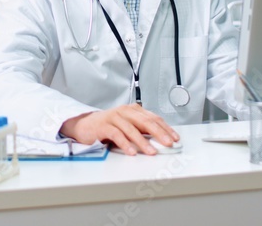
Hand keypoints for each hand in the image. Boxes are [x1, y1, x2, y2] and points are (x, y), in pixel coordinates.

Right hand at [59, 104, 178, 155]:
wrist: (85, 125)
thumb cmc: (109, 126)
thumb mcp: (128, 125)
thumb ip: (142, 129)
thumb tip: (162, 139)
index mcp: (134, 109)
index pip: (154, 118)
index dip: (165, 128)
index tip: (175, 138)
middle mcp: (125, 111)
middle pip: (145, 121)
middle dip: (159, 133)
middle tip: (169, 143)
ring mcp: (114, 117)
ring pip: (132, 129)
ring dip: (143, 142)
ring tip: (152, 152)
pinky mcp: (103, 125)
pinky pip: (116, 135)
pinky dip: (125, 144)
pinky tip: (131, 152)